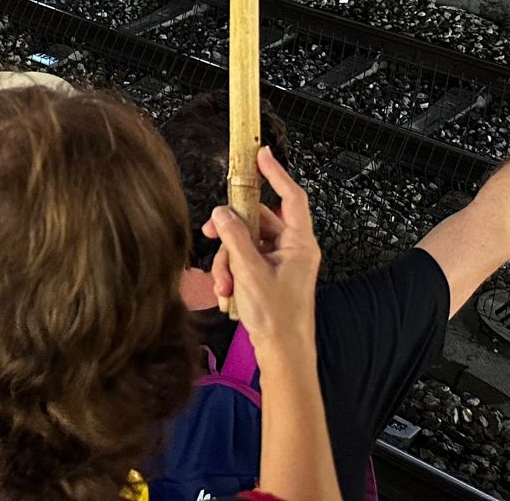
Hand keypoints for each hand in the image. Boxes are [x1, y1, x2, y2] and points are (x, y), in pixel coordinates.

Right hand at [205, 147, 320, 363]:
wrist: (282, 355)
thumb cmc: (277, 317)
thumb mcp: (251, 272)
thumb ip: (235, 238)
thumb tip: (221, 211)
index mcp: (299, 244)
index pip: (291, 198)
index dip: (276, 174)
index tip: (260, 154)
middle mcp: (291, 249)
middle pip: (256, 221)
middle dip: (230, 233)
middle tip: (209, 236)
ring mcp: (279, 263)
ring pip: (244, 242)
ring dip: (227, 260)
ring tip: (223, 284)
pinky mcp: (267, 276)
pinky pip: (243, 260)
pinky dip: (231, 272)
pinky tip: (226, 291)